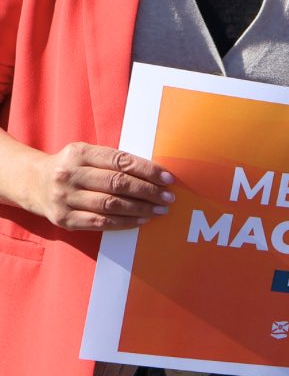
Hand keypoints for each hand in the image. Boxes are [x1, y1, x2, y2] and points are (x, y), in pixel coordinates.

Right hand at [21, 142, 174, 230]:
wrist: (33, 182)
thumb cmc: (73, 166)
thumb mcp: (88, 154)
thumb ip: (115, 161)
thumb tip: (155, 174)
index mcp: (79, 153)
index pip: (121, 161)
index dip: (148, 170)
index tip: (168, 178)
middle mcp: (69, 175)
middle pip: (117, 184)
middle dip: (148, 192)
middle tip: (168, 197)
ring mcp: (64, 198)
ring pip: (110, 205)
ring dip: (140, 209)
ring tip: (160, 210)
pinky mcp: (63, 219)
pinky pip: (99, 222)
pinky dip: (124, 222)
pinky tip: (141, 220)